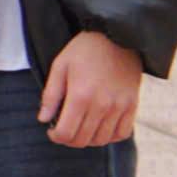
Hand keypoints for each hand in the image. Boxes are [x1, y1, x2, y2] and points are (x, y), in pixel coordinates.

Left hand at [38, 29, 141, 147]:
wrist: (118, 36)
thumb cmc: (85, 50)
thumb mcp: (60, 66)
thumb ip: (51, 95)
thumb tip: (43, 119)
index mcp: (81, 96)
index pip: (66, 133)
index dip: (55, 137)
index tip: (52, 130)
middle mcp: (102, 105)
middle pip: (82, 140)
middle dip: (68, 139)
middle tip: (64, 130)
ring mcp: (119, 107)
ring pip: (101, 140)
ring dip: (88, 139)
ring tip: (81, 128)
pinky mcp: (132, 105)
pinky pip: (122, 133)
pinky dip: (110, 136)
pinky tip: (100, 128)